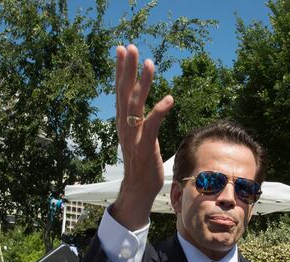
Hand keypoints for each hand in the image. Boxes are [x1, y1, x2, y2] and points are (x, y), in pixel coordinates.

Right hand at [112, 44, 173, 229]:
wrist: (137, 188)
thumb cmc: (140, 163)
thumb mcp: (138, 136)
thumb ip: (139, 119)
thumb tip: (141, 106)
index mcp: (123, 121)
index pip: (121, 90)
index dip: (121, 70)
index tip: (122, 49)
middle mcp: (125, 125)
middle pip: (124, 91)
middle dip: (126, 68)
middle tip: (128, 46)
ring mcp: (134, 135)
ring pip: (136, 103)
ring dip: (143, 82)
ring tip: (149, 62)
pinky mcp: (145, 146)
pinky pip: (152, 125)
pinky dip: (159, 111)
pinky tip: (169, 98)